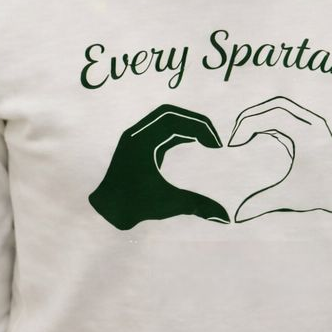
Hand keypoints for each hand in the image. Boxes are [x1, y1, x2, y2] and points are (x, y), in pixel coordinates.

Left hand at [88, 105, 225, 229]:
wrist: (107, 211)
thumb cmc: (134, 206)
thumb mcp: (168, 204)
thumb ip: (198, 206)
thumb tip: (225, 217)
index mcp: (142, 142)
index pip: (175, 122)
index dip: (199, 129)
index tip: (216, 146)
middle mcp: (137, 134)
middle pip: (170, 114)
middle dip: (195, 122)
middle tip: (213, 138)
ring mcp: (135, 138)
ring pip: (165, 119)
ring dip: (187, 125)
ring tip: (206, 139)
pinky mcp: (137, 145)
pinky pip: (160, 129)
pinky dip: (178, 132)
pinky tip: (192, 141)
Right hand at [227, 96, 331, 219]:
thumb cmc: (320, 193)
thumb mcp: (289, 197)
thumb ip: (262, 203)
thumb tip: (238, 216)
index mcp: (307, 134)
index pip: (272, 116)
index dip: (248, 125)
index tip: (234, 145)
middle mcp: (311, 123)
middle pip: (275, 105)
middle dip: (250, 117)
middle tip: (234, 137)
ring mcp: (312, 123)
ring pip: (280, 107)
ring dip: (259, 116)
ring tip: (242, 135)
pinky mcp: (310, 128)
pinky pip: (286, 115)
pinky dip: (268, 121)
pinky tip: (256, 136)